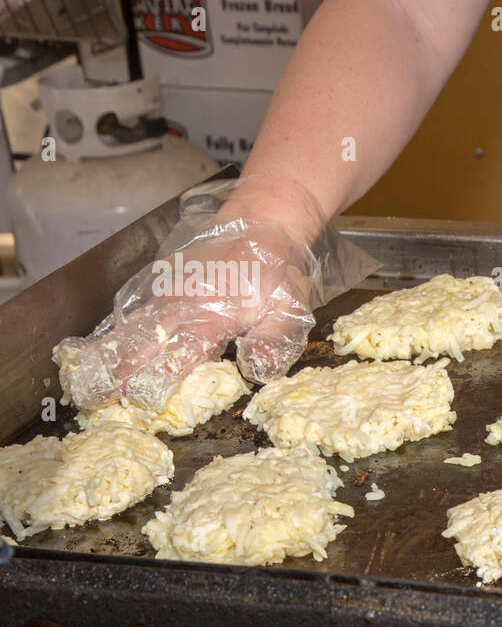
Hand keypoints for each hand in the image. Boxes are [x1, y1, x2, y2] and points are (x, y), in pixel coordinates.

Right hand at [54, 176, 375, 410]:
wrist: (264, 224)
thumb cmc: (277, 272)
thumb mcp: (288, 310)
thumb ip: (272, 343)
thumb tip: (256, 373)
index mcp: (213, 315)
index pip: (178, 354)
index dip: (156, 380)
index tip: (137, 402)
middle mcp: (182, 302)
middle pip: (143, 342)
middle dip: (119, 372)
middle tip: (97, 399)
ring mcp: (168, 289)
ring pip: (131, 324)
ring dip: (109, 351)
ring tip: (87, 377)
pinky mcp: (163, 280)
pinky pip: (133, 306)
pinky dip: (116, 326)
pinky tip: (102, 343)